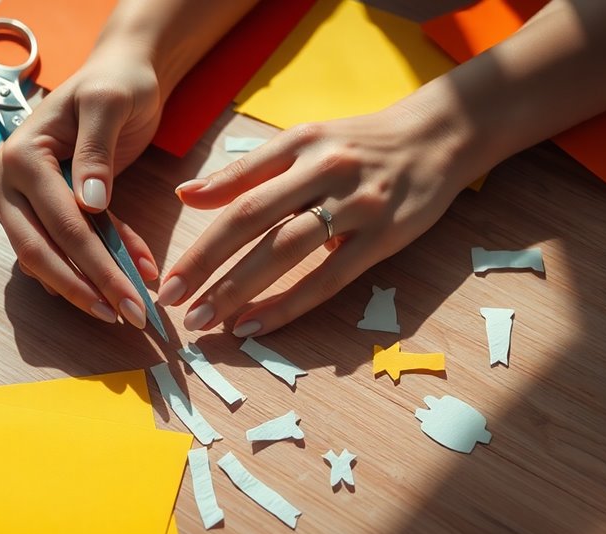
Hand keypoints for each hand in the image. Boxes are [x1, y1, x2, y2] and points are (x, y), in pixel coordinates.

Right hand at [0, 45, 162, 327]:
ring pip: (41, 258)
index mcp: (20, 155)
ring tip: (124, 307)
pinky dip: (87, 268)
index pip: (61, 223)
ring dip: (84, 285)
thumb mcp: (111, 104)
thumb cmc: (116, 84)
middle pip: (41, 250)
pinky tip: (120, 280)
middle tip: (127, 316)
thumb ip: (97, 150)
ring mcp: (12, 197)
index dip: (98, 265)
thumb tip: (90, 203)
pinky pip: (53, 248)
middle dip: (87, 289)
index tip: (133, 297)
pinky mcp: (29, 208)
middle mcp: (4, 179)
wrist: (116, 73)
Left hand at [157, 106, 474, 336]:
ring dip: (239, 287)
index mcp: (298, 144)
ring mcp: (356, 204)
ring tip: (206, 319)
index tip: (167, 276)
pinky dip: (289, 303)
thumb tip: (186, 194)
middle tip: (173, 302)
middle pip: (253, 219)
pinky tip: (256, 324)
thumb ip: (246, 171)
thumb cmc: (358, 146)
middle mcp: (323, 169)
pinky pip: (329, 278)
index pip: (236, 192)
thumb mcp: (302, 142)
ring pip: (286, 250)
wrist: (438, 136)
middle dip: (207, 264)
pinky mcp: (383, 236)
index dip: (198, 237)